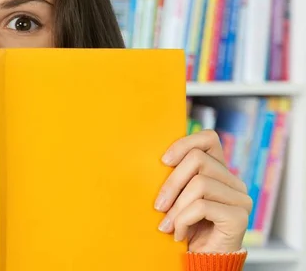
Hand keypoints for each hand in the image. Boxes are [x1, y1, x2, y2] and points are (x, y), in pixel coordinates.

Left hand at [155, 130, 251, 252]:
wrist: (202, 261)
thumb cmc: (184, 227)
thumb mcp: (177, 196)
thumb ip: (176, 176)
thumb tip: (158, 158)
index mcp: (220, 172)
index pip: (208, 138)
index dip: (184, 143)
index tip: (163, 161)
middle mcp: (234, 182)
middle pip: (198, 159)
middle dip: (171, 183)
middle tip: (158, 206)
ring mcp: (240, 199)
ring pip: (199, 183)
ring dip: (176, 207)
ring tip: (167, 224)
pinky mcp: (239, 217)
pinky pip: (202, 206)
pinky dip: (183, 220)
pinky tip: (179, 234)